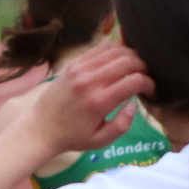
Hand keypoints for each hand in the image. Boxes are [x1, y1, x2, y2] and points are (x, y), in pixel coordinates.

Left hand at [26, 42, 151, 155]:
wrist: (40, 128)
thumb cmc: (72, 136)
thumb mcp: (101, 140)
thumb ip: (123, 124)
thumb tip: (134, 103)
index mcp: (99, 101)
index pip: (135, 80)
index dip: (149, 83)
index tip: (149, 90)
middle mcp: (89, 81)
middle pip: (128, 60)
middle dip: (144, 67)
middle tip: (144, 76)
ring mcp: (79, 69)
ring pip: (115, 50)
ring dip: (130, 56)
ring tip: (133, 68)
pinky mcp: (72, 63)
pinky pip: (99, 48)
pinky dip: (114, 50)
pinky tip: (118, 60)